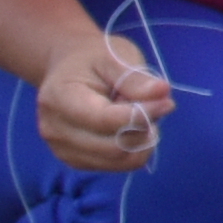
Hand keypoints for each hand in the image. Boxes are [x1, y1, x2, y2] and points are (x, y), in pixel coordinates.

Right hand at [33, 24, 176, 175]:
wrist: (68, 69)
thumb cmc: (93, 59)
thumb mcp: (115, 57)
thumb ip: (136, 79)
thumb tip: (163, 93)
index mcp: (60, 98)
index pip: (105, 120)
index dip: (142, 114)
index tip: (167, 102)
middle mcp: (55, 130)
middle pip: (113, 147)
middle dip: (143, 129)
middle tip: (153, 106)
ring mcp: (62, 149)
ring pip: (118, 161)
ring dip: (141, 141)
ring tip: (141, 115)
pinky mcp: (75, 161)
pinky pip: (115, 166)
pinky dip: (133, 149)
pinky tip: (131, 128)